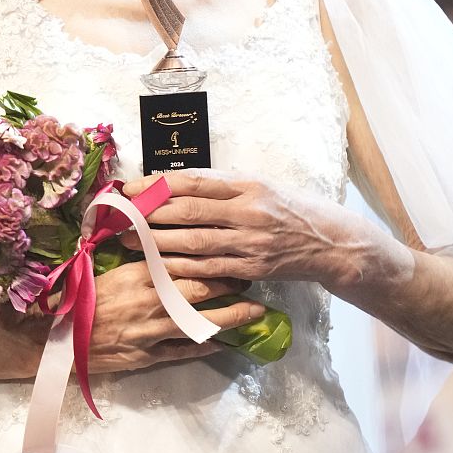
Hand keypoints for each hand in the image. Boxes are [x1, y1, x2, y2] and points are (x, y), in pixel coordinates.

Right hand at [87, 257, 265, 373]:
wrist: (55, 337)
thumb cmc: (78, 298)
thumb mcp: (105, 269)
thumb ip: (136, 260)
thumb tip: (161, 242)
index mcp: (138, 274)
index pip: (184, 263)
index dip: (212, 260)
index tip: (232, 254)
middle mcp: (150, 301)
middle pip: (200, 291)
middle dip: (230, 285)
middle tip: (250, 278)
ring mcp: (151, 331)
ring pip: (199, 322)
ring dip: (230, 317)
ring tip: (255, 311)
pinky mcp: (147, 356)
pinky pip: (183, 351)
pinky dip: (205, 346)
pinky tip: (224, 342)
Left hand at [121, 170, 367, 289]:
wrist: (330, 241)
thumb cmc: (290, 208)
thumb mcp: (260, 185)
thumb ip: (223, 186)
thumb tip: (176, 185)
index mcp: (247, 185)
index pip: (194, 182)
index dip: (158, 185)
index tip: (132, 189)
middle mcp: (247, 211)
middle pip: (188, 212)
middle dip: (150, 215)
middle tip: (122, 218)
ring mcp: (250, 242)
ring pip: (194, 243)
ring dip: (158, 244)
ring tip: (131, 243)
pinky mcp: (252, 268)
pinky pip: (209, 270)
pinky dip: (181, 268)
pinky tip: (160, 267)